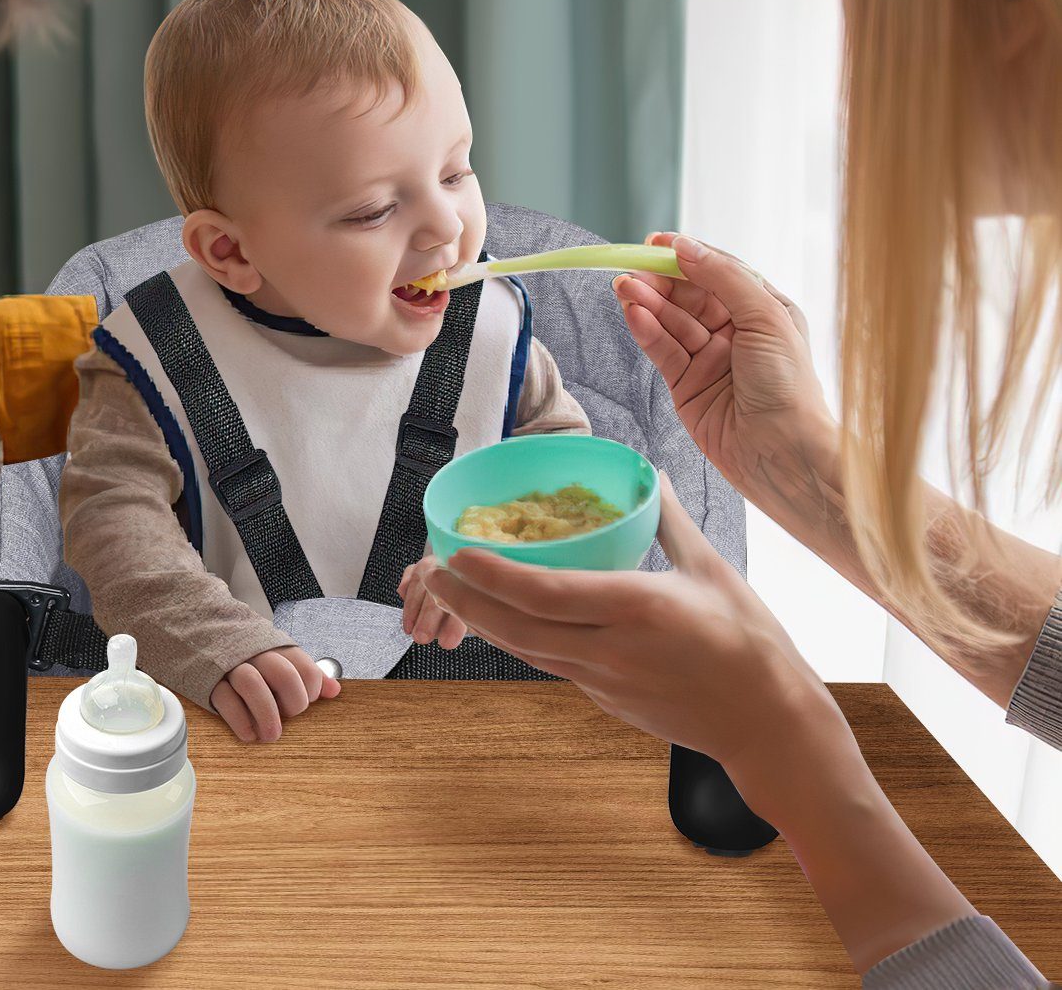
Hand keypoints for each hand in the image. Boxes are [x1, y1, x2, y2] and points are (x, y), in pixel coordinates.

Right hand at [210, 645, 341, 742]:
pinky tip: (249, 734)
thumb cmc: (249, 653)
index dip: (311, 688)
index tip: (307, 701)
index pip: (304, 666)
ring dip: (266, 715)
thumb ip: (305, 672)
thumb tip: (335, 690)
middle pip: (283, 674)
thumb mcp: (279, 655)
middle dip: (293, 702)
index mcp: (275, 647)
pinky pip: (225, 699)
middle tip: (290, 717)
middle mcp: (255, 654)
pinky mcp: (210, 680)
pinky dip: (240, 721)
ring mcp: (231, 665)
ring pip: (252, 684)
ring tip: (271, 736)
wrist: (201, 630)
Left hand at [406, 473, 843, 794]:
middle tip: (429, 571)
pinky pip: (548, 664)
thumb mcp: (712, 569)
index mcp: (635, 609)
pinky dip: (516, 640)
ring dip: (482, 622)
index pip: (547, 594)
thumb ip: (670, 519)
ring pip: (525, 650)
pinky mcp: (603, 700)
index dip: (495, 576)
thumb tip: (649, 473)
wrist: (770, 726)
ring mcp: (602, 681)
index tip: (458, 554)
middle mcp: (609, 649)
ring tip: (448, 592)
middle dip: (466, 600)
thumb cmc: (750, 643)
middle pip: (518, 627)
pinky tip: (498, 622)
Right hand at [613, 232, 834, 495]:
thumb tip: (685, 246)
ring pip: (671, 321)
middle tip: (631, 270)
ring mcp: (709, 359)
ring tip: (623, 287)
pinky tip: (634, 314)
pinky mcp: (686, 385)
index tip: (655, 242)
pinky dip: (646, 330)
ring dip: (647, 302)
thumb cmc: (788, 385)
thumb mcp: (765, 317)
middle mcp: (735, 332)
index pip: (717, 273)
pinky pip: (662, 350)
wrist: (784, 454)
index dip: (687, 256)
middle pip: (688, 296)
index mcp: (762, 311)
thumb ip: (724, 278)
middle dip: (660, 281)